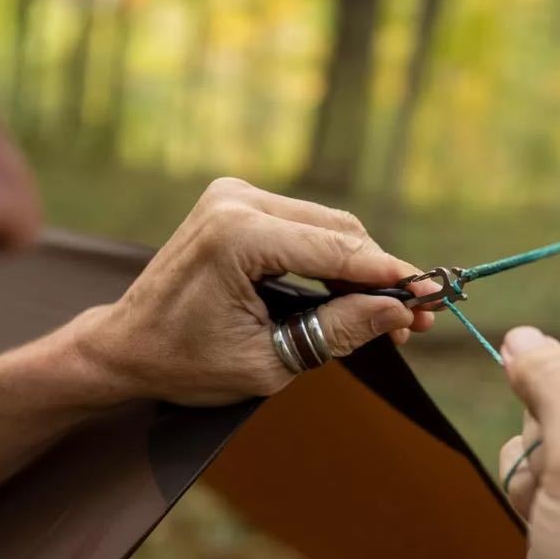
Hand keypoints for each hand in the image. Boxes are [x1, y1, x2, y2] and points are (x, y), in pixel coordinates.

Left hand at [70, 177, 433, 405]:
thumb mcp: (268, 362)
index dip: (392, 277)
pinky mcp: (234, 203)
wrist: (125, 346)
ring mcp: (233, 196)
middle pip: (339, 231)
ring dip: (360, 268)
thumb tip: (398, 313)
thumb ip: (337, 332)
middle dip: (381, 276)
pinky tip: (353, 294)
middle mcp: (236, 201)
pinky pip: (303, 226)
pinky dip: (332, 259)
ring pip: (327, 226)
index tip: (433, 298)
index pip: (338, 252)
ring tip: (390, 316)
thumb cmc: (185, 362)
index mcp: (238, 236)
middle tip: (415, 320)